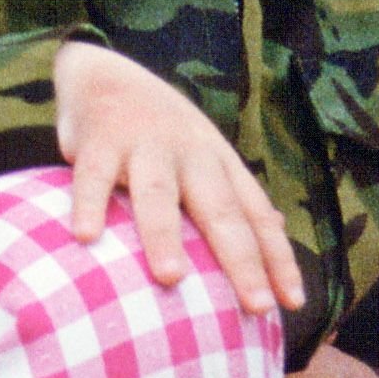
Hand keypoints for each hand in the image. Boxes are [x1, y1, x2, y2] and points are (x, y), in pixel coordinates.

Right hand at [54, 38, 304, 316]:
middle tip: (256, 306)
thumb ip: (234, 192)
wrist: (104, 71)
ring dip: (164, 234)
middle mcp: (190, 153)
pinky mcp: (99, 140)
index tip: (292, 302)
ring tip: (172, 277)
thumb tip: (278, 228)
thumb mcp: (205, 153)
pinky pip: (93, 176)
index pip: (256, 213)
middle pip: (220, 209)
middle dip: (241, 259)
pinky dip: (89, 203)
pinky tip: (86, 237)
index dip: (277, 257)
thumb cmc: (158, 129)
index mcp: (219, 162)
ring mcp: (145, 145)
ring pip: (158, 193)